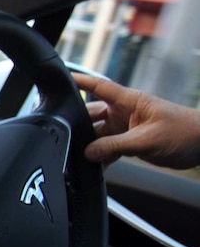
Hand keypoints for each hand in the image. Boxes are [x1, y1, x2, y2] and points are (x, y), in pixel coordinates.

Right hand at [72, 73, 199, 168]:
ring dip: (90, 145)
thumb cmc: (185, 132)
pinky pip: (108, 148)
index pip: (99, 87)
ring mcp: (126, 127)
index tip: (61, 79)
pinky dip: (101, 156)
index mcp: (130, 101)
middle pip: (92, 114)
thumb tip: (88, 152)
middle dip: (78, 125)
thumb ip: (114, 146)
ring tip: (78, 156)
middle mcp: (125, 112)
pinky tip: (93, 166)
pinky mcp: (130, 142)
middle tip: (65, 137)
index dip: (80, 82)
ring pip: (98, 134)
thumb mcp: (146, 140)